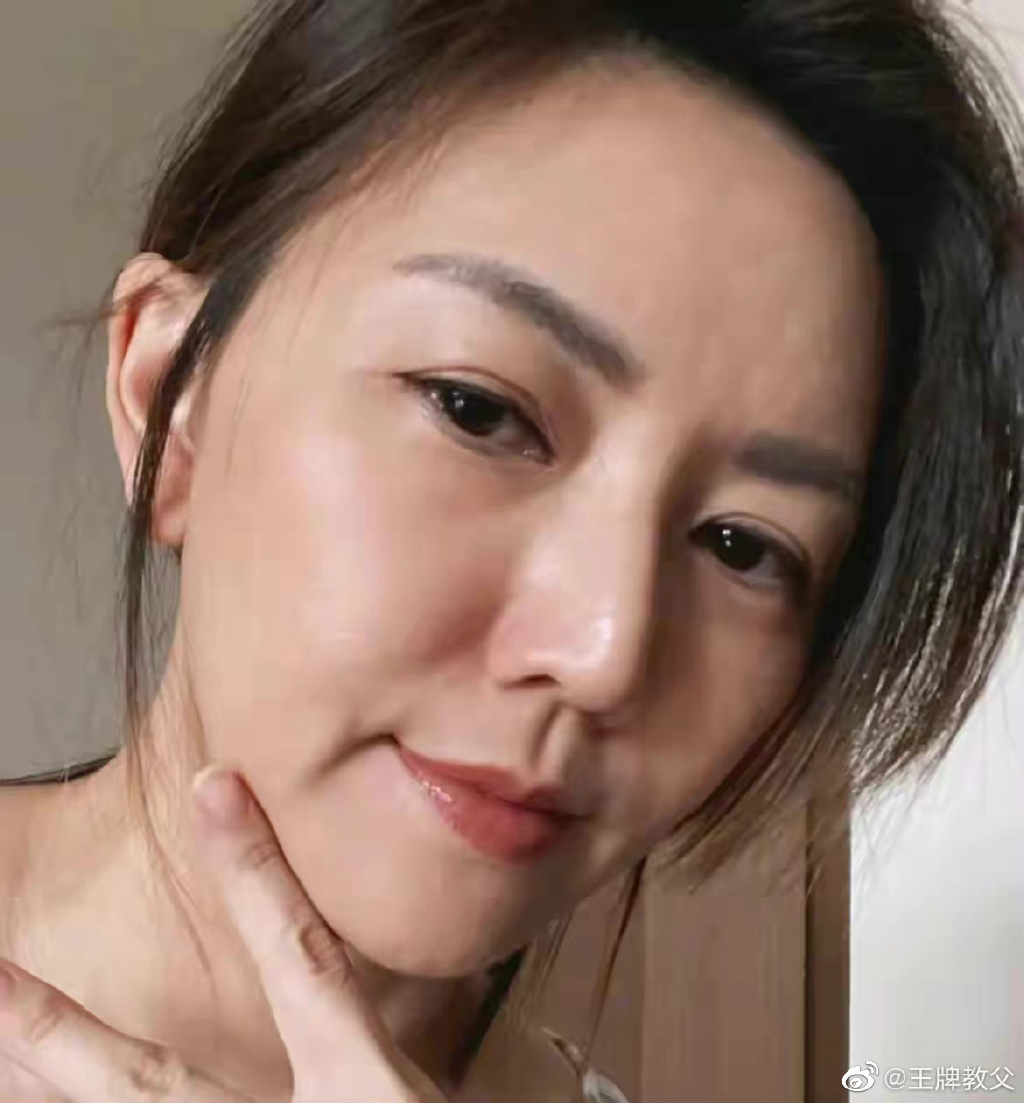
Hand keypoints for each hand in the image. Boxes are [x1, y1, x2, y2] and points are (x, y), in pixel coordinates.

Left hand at [0, 766, 450, 1102]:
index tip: (214, 789)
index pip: (302, 957)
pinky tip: (36, 1100)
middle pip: (150, 1085)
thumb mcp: (425, 1096)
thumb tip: (364, 1030)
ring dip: (52, 1089)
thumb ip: (393, 1064)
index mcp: (363, 1094)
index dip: (254, 869)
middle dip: (59, 1032)